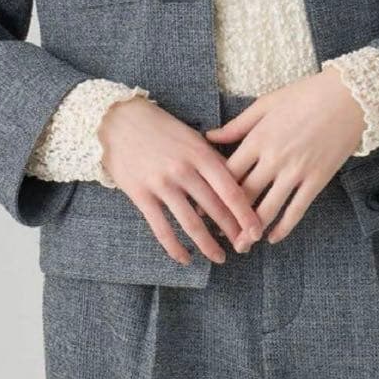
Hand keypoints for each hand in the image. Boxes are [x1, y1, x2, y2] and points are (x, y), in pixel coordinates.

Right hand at [97, 96, 264, 265]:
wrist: (120, 120)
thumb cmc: (161, 127)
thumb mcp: (192, 136)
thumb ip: (212, 159)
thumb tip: (236, 183)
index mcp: (201, 153)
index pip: (231, 190)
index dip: (246, 214)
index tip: (258, 231)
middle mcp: (184, 170)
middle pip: (215, 209)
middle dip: (233, 232)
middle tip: (244, 247)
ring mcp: (162, 184)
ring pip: (191, 223)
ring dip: (208, 245)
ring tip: (219, 257)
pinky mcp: (141, 195)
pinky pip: (162, 229)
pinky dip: (175, 248)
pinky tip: (185, 258)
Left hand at [203, 68, 366, 245]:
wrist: (347, 97)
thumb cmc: (305, 95)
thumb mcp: (267, 103)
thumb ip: (238, 125)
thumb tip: (210, 137)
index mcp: (258, 138)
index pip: (228, 173)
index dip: (212, 193)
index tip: (201, 208)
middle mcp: (273, 158)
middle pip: (244, 195)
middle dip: (228, 219)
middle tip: (216, 234)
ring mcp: (296, 171)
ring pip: (268, 209)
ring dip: (252, 230)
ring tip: (241, 244)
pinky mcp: (317, 180)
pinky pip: (297, 210)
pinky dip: (283, 228)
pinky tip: (273, 238)